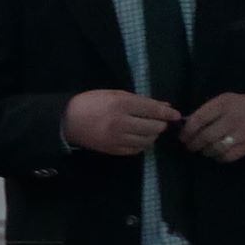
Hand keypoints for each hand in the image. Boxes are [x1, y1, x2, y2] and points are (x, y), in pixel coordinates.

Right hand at [62, 89, 183, 156]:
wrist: (68, 121)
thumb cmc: (92, 102)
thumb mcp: (115, 94)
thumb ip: (140, 100)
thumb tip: (164, 106)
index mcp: (121, 104)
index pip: (152, 110)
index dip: (167, 113)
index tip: (176, 115)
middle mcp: (121, 122)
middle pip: (153, 127)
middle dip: (160, 124)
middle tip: (158, 121)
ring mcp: (117, 138)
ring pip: (147, 140)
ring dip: (152, 135)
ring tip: (148, 130)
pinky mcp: (113, 150)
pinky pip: (137, 150)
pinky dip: (142, 144)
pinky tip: (137, 138)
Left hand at [180, 92, 244, 162]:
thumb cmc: (238, 106)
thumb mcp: (223, 100)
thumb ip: (206, 111)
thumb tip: (187, 125)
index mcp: (223, 105)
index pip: (199, 119)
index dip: (187, 130)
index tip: (183, 136)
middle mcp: (232, 119)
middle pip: (206, 136)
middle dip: (193, 143)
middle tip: (189, 146)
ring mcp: (241, 133)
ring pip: (216, 148)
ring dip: (205, 151)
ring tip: (202, 149)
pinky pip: (228, 156)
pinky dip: (218, 157)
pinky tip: (215, 153)